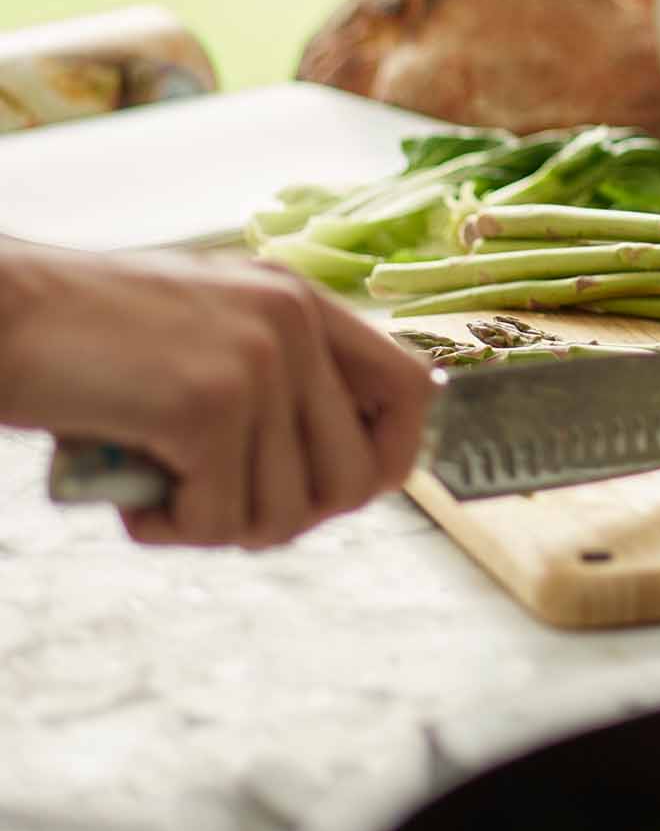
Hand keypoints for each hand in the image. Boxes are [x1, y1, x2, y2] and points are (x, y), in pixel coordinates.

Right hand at [0, 243, 435, 548]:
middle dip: (289, 517)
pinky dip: (172, 530)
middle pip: (356, 475)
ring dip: (220, 528)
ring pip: (287, 511)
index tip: (335, 494)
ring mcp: (259, 362)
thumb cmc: (78, 339)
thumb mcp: (201, 331)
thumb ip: (268, 377)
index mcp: (299, 300)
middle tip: (221, 508)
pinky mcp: (209, 404)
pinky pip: (221, 518)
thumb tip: (326, 470)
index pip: (410, 390)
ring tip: (164, 497)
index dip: (388, 460)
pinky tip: (133, 500)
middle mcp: (294, 323)